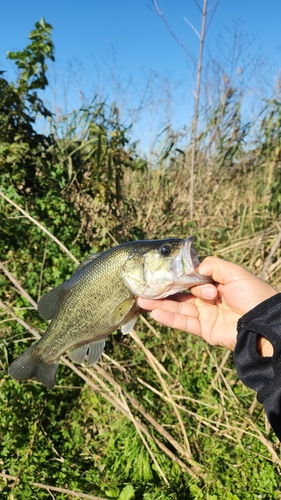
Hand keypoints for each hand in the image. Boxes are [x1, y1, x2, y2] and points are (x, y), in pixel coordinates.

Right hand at [137, 257, 277, 354]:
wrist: (263, 322)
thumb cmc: (253, 295)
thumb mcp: (234, 273)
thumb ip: (213, 266)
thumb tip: (194, 267)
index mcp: (216, 283)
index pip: (191, 278)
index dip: (177, 275)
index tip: (161, 272)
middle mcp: (209, 298)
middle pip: (182, 293)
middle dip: (163, 290)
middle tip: (144, 287)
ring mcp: (206, 315)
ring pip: (179, 308)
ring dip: (160, 304)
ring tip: (142, 300)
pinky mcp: (205, 330)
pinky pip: (184, 323)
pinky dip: (170, 318)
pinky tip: (155, 313)